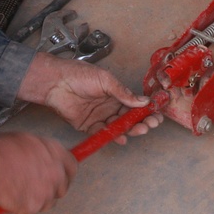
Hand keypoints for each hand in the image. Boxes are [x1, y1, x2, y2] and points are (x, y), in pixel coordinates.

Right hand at [0, 132, 75, 213]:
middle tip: (36, 184)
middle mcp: (56, 174)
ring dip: (38, 199)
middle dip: (51, 188)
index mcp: (56, 154)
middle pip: (62, 188)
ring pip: (47, 202)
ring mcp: (45, 192)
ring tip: (21, 190)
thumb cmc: (3, 149)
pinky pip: (30, 211)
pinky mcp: (32, 207)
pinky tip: (13, 196)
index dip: (65, 172)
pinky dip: (22, 207)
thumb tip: (44, 158)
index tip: (60, 175)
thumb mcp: (30, 141)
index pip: (72, 167)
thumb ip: (43, 153)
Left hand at [17, 53, 161, 143]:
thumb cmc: (80, 75)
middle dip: (141, 122)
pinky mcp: (88, 126)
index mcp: (116, 93)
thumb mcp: (106, 80)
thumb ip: (123, 93)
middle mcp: (109, 106)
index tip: (156, 115)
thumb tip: (143, 101)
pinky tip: (121, 137)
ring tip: (140, 130)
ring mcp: (100, 117)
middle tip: (150, 125)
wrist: (57, 82)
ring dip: (130, 129)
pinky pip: (102, 133)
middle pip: (129, 118)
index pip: (134, 104)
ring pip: (118, 127)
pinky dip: (112, 137)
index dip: (146, 110)